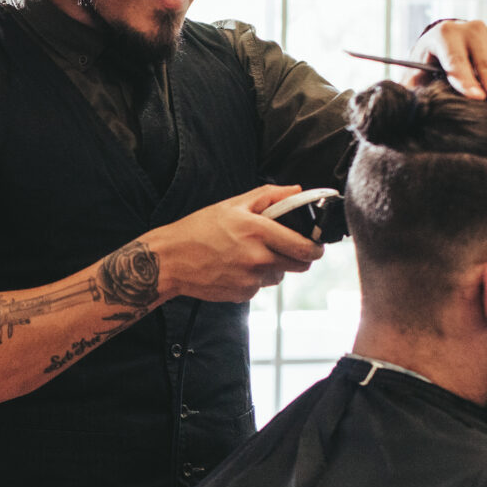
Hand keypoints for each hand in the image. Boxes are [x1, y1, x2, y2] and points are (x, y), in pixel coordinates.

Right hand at [141, 185, 324, 303]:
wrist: (170, 260)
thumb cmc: (198, 230)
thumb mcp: (232, 204)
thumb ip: (269, 196)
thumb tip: (297, 191)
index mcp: (259, 231)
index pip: (304, 246)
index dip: (315, 247)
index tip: (315, 244)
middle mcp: (258, 258)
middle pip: (299, 265)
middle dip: (297, 257)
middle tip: (286, 248)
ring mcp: (251, 279)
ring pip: (279, 276)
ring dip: (272, 267)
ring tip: (247, 255)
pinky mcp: (242, 294)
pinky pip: (259, 287)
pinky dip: (253, 278)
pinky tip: (235, 267)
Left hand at [420, 17, 486, 111]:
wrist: (446, 48)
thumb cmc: (429, 67)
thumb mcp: (417, 76)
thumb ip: (417, 88)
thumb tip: (415, 105)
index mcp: (444, 34)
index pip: (456, 59)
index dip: (466, 80)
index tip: (477, 97)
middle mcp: (471, 29)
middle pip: (485, 62)